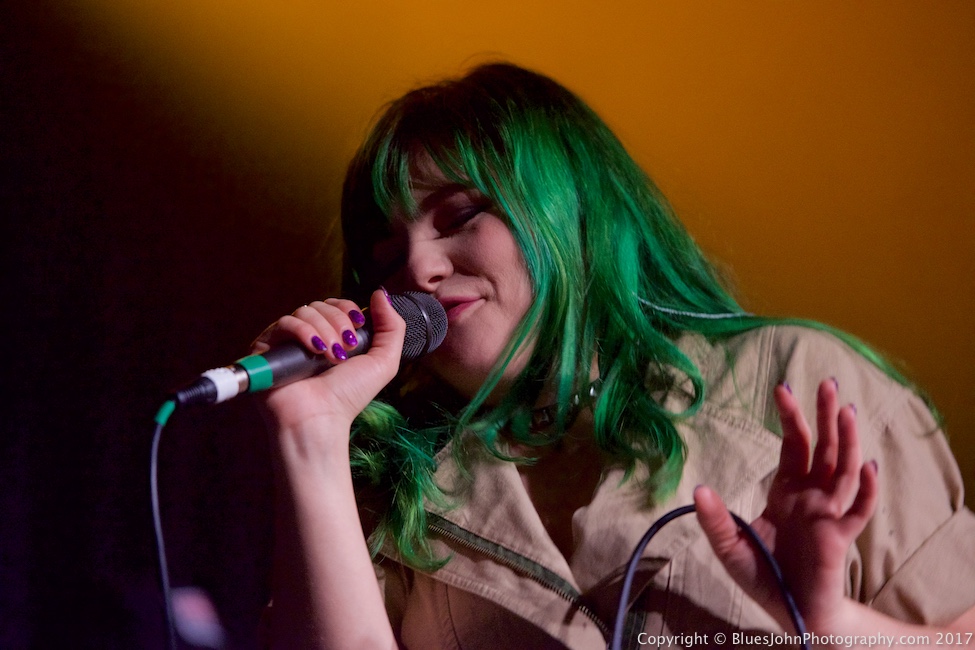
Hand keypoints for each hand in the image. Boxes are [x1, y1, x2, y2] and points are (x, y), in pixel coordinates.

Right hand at [251, 289, 404, 438]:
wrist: (320, 419)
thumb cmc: (349, 396)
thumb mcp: (383, 361)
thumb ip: (391, 327)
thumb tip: (379, 292)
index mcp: (331, 337)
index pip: (335, 305)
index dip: (347, 309)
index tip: (358, 325)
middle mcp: (307, 337)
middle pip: (321, 305)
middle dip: (338, 322)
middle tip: (346, 349)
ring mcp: (286, 341)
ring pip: (305, 311)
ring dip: (324, 331)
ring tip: (332, 357)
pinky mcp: (266, 347)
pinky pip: (284, 323)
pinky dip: (304, 332)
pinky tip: (315, 351)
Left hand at [694, 379, 878, 631]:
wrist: (791, 611)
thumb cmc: (764, 575)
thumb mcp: (729, 546)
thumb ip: (715, 520)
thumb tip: (699, 489)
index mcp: (786, 491)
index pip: (794, 446)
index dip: (791, 418)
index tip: (784, 388)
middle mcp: (811, 496)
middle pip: (824, 448)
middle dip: (826, 416)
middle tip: (829, 383)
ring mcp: (828, 514)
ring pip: (843, 470)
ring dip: (848, 441)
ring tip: (847, 411)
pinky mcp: (840, 536)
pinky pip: (857, 510)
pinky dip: (865, 489)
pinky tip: (868, 466)